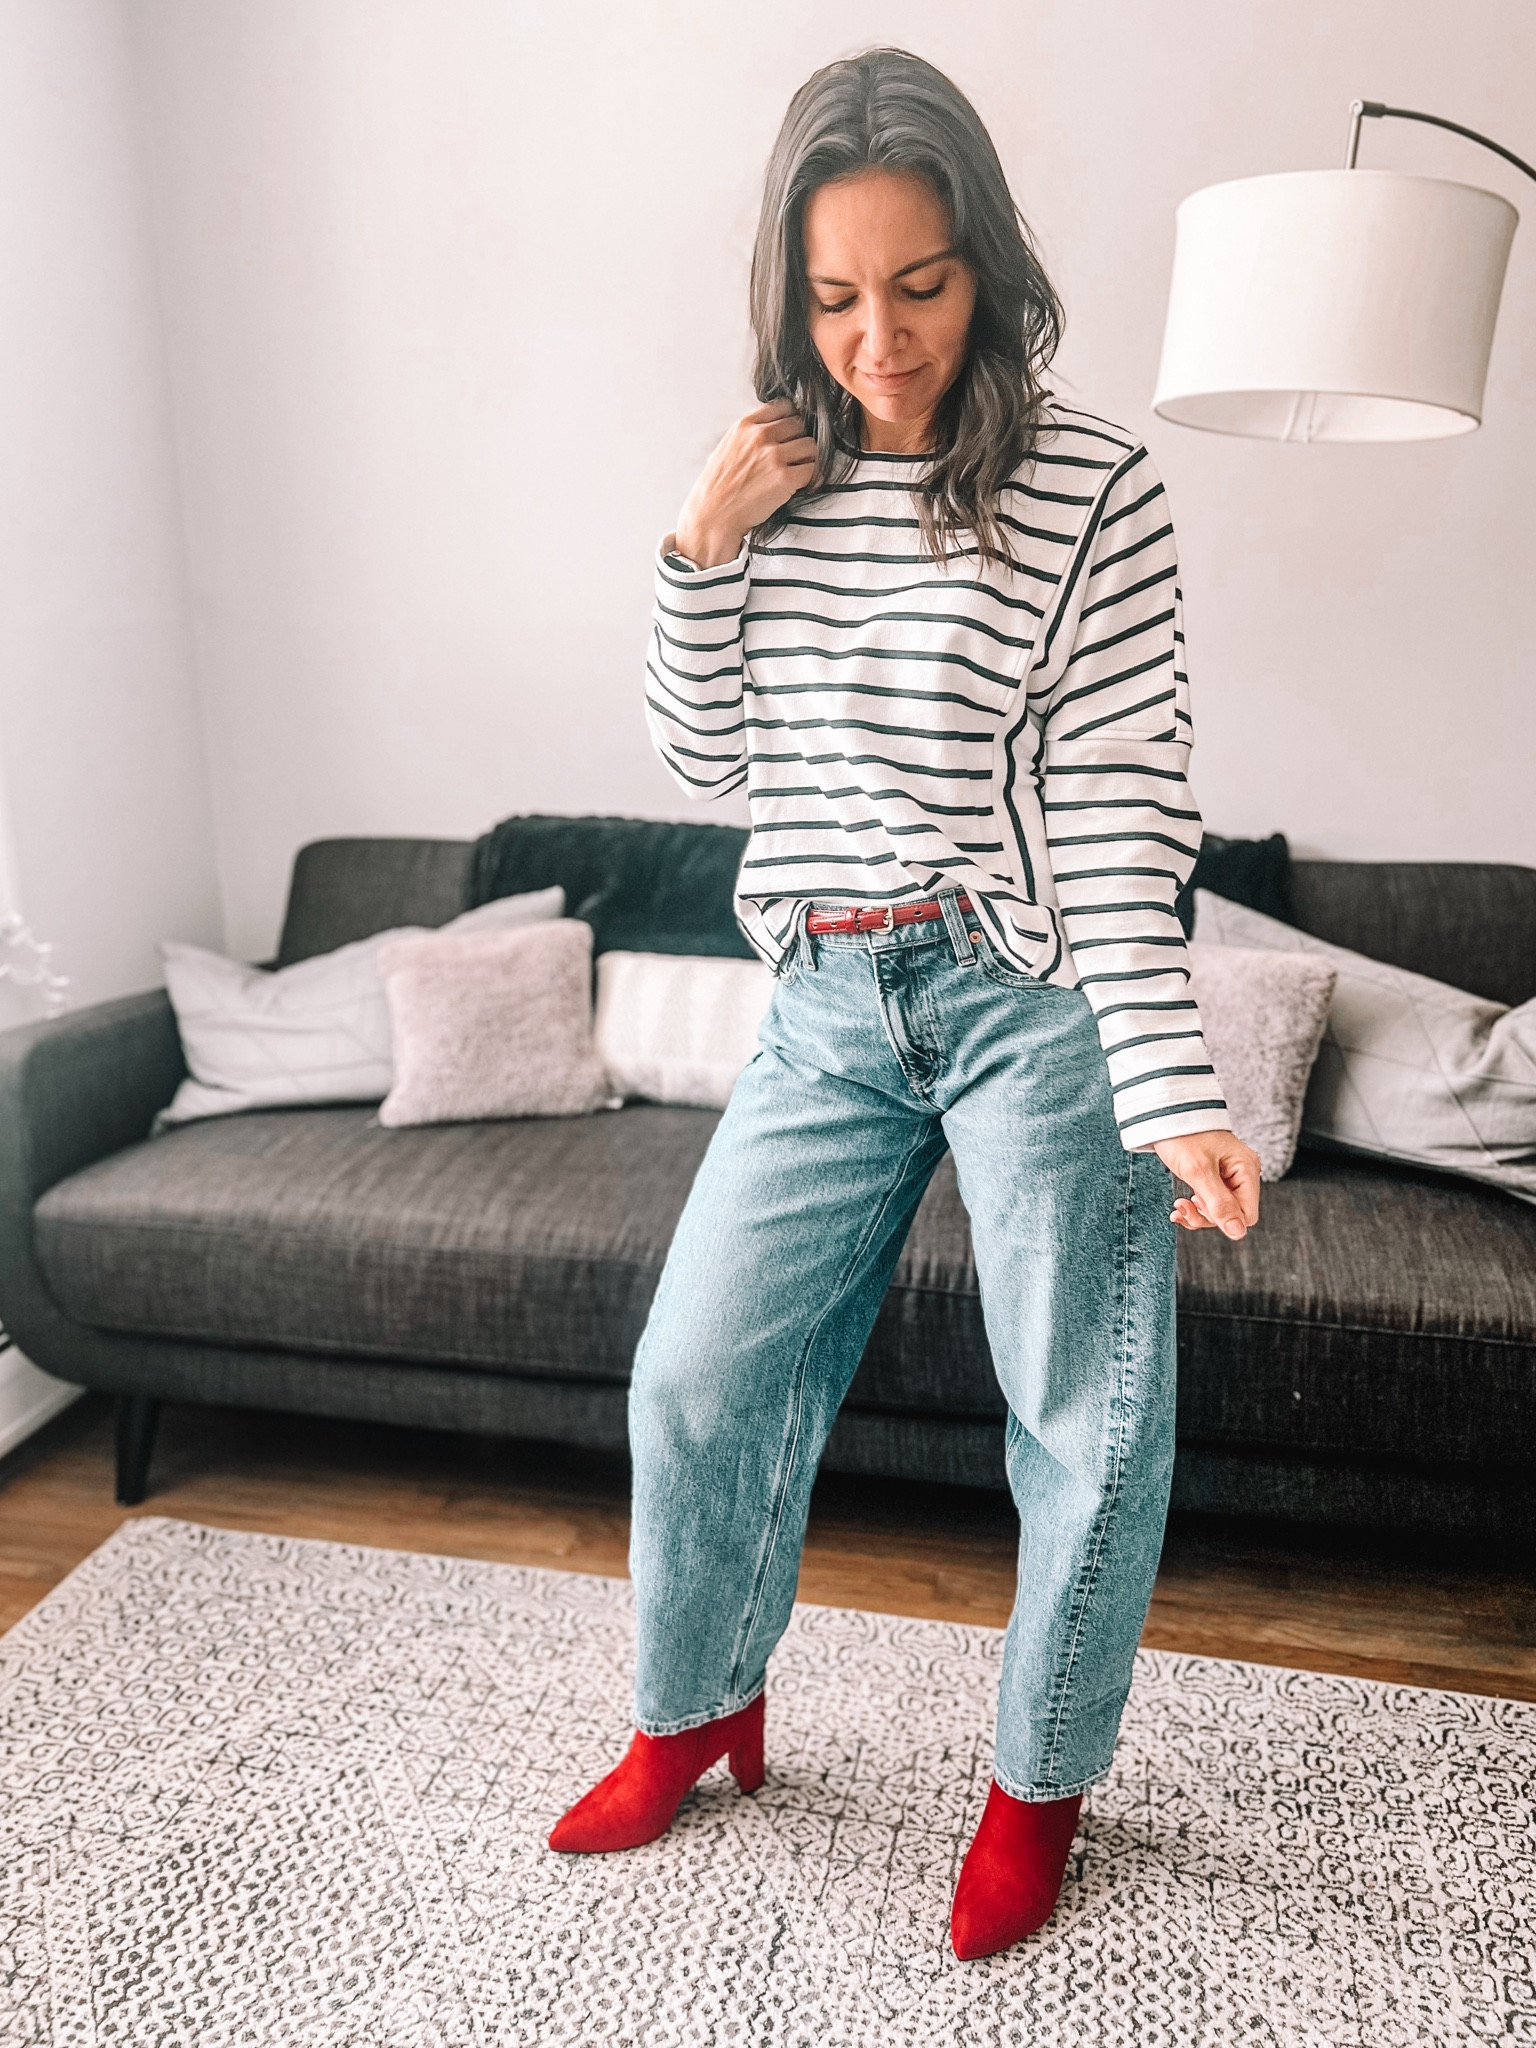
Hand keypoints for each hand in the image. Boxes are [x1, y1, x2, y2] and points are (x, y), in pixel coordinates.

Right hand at [671, 402, 817, 567]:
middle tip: (793, 457)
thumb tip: (769, 430)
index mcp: (744, 426)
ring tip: (797, 471)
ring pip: (810, 445)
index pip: (783, 407)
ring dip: (808, 459)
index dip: (789, 420)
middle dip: (798, 440)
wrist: (712, 517)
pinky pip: (813, 470)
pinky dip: (812, 478)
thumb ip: (748, 435)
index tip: (789, 434)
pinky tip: (803, 484)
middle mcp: (760, 436)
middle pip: (799, 424)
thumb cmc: (717, 488)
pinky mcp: (785, 478)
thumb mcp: (725, 448)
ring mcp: (773, 456)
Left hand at [1153, 1130, 1260, 1238]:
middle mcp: (1242, 1173)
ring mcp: (1229, 1174)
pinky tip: (1180, 1206)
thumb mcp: (1198, 1171)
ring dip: (1198, 1213)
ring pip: (1221, 1210)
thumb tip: (1238, 1233)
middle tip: (1183, 1205)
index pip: (1247, 1214)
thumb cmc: (1183, 1136)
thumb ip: (1219, 1203)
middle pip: (1234, 1214)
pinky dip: (1194, 1206)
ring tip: (1178, 1205)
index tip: (1198, 1204)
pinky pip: (1210, 1200)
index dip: (1223, 1218)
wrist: (1164, 1114)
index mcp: (1246, 1169)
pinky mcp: (1215, 1175)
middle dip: (1206, 1216)